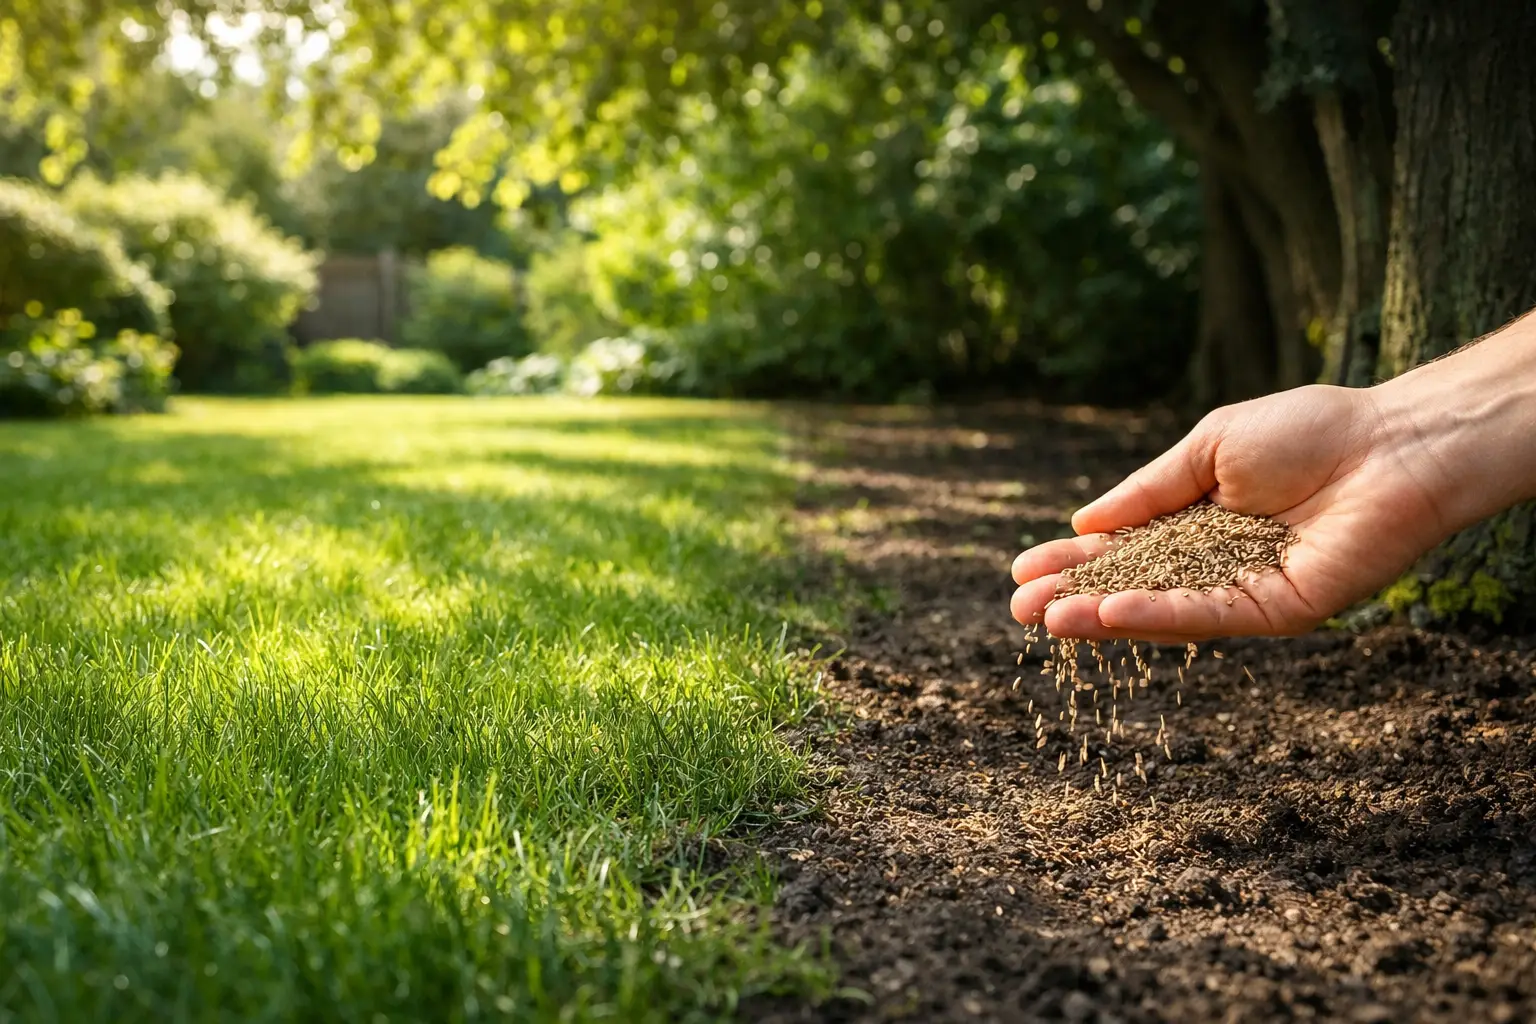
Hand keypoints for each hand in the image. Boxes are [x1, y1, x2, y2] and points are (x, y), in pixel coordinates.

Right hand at [1009, 383, 1461, 641]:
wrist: (1393, 443)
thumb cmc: (1310, 431)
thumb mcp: (1208, 448)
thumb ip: (1149, 490)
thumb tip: (1084, 521)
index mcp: (1197, 521)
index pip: (1122, 549)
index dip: (1072, 559)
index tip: (1021, 571)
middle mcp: (1216, 564)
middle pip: (1132, 587)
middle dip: (1075, 597)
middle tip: (1019, 610)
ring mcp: (1245, 591)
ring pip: (1162, 611)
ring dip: (1103, 617)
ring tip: (1049, 619)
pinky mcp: (1279, 610)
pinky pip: (1209, 616)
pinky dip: (1159, 616)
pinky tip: (1112, 613)